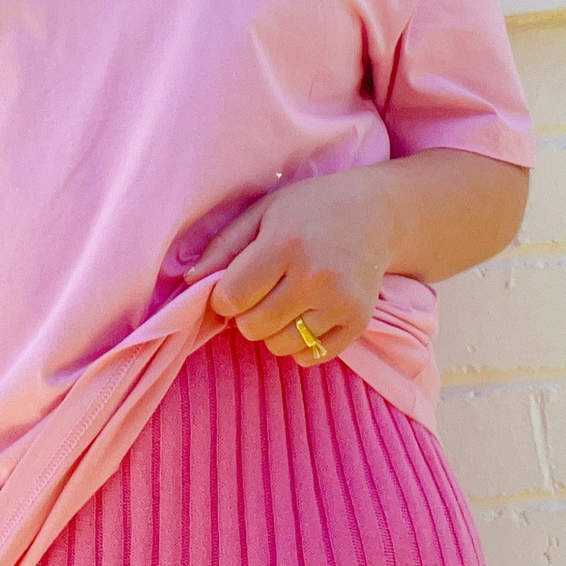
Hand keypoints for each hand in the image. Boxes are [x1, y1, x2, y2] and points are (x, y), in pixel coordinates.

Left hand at [181, 166, 390, 366]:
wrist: (376, 213)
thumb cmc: (310, 209)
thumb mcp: (263, 212)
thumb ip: (223, 247)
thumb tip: (189, 283)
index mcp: (285, 244)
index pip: (233, 297)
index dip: (223, 297)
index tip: (232, 286)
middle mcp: (315, 276)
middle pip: (254, 327)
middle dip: (245, 315)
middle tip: (259, 293)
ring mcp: (340, 302)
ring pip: (280, 345)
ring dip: (271, 331)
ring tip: (283, 302)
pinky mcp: (359, 321)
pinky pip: (312, 356)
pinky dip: (300, 344)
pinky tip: (304, 315)